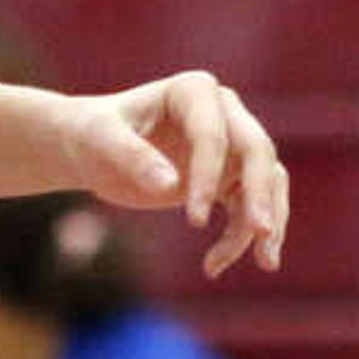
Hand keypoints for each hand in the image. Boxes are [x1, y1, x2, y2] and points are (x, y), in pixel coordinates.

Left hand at [67, 71, 288, 278]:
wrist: (91, 148)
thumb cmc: (94, 136)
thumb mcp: (101, 142)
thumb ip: (132, 158)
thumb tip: (170, 185)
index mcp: (193, 91)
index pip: (213, 135)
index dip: (208, 176)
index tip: (194, 222)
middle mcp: (223, 112)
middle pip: (257, 152)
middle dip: (261, 195)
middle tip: (261, 234)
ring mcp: (231, 145)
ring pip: (267, 181)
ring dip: (267, 221)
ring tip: (265, 263)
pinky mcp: (229, 177)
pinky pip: (250, 205)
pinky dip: (245, 236)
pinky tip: (217, 267)